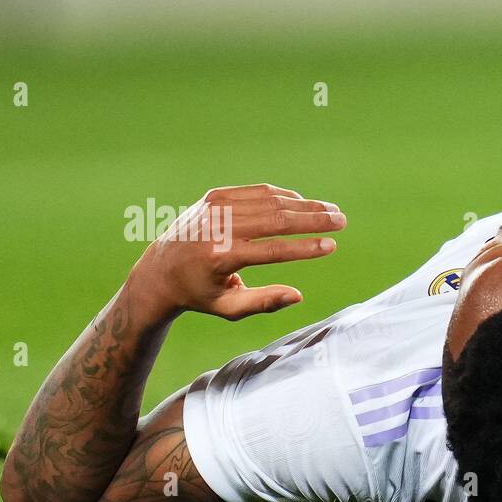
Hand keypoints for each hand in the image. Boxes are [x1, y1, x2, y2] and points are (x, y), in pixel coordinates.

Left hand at [128, 184, 345, 320]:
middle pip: (276, 219)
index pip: (273, 249)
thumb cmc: (200, 294)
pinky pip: (257, 192)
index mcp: (220, 257)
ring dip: (305, 206)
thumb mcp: (228, 308)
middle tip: (342, 221)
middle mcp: (217, 227)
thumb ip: (264, 302)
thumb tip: (298, 296)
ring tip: (332, 212)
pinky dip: (284, 196)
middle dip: (313, 220)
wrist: (159, 268)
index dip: (305, 248)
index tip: (331, 246)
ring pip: (270, 201)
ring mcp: (215, 207)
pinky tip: (304, 204)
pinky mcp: (215, 196)